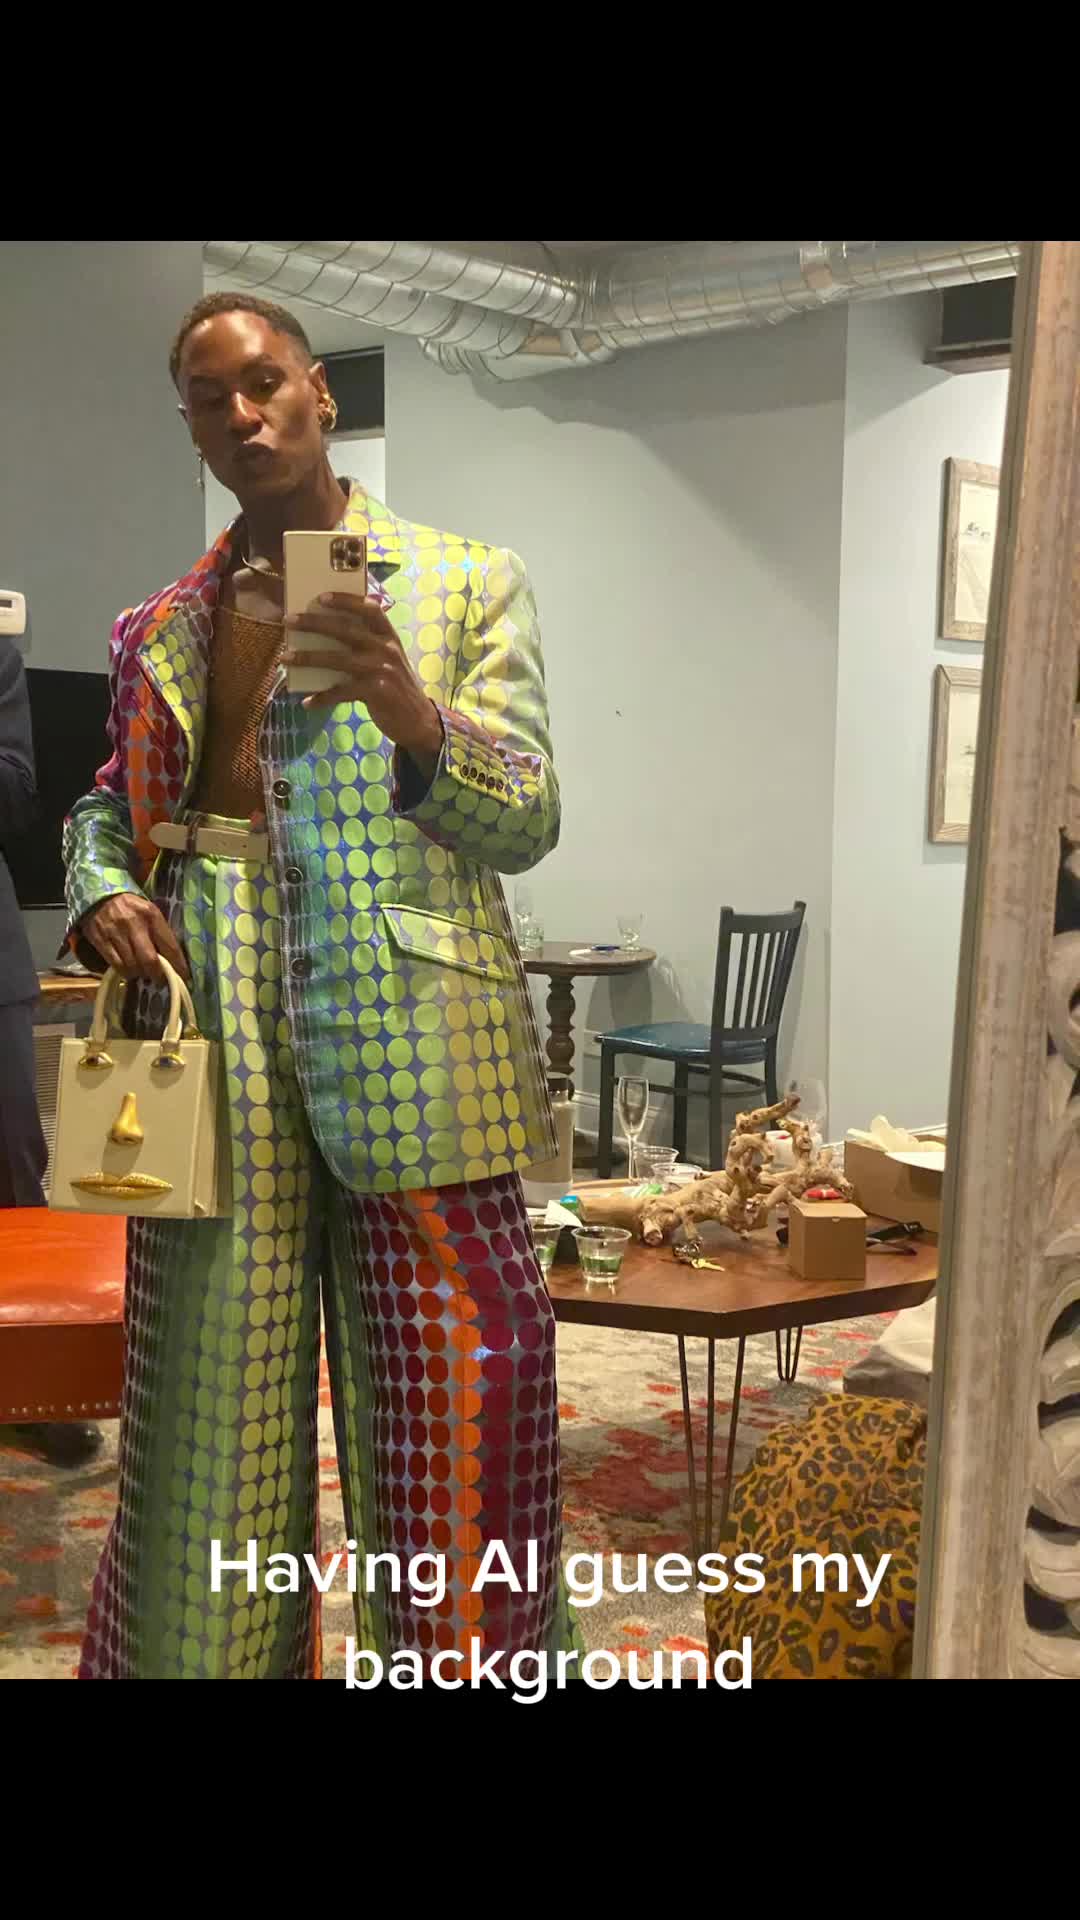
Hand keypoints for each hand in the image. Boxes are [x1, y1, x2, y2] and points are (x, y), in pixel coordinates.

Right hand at [83, 893, 189, 982]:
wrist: (99, 896)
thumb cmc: (131, 907)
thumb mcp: (149, 912)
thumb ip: (160, 932)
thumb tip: (173, 959)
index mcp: (151, 915)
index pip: (169, 945)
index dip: (178, 965)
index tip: (184, 976)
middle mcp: (134, 923)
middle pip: (150, 960)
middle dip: (157, 975)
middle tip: (160, 980)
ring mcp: (116, 933)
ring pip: (132, 966)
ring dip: (140, 974)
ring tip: (143, 974)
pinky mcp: (100, 941)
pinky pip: (117, 965)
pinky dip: (125, 972)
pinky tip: (129, 970)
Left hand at [283, 594, 443, 768]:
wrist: (418, 719)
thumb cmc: (396, 686)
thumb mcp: (388, 659)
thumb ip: (368, 645)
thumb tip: (324, 637)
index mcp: (389, 635)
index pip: (369, 608)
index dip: (345, 600)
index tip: (320, 596)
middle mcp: (386, 648)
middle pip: (345, 629)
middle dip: (314, 623)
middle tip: (289, 620)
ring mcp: (382, 669)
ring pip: (337, 658)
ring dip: (308, 658)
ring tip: (285, 658)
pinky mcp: (376, 691)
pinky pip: (341, 692)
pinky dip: (322, 697)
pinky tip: (307, 702)